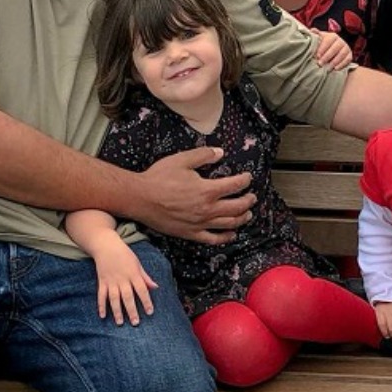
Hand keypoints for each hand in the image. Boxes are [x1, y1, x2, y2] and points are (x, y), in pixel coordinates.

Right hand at [92, 241, 159, 325]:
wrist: (106, 245)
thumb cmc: (124, 254)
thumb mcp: (137, 263)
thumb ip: (145, 277)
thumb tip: (156, 287)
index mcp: (133, 274)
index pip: (141, 290)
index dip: (146, 301)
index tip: (150, 312)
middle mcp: (122, 279)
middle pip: (127, 297)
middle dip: (131, 310)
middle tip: (135, 323)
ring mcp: (111, 281)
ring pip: (114, 298)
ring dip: (117, 311)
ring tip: (120, 323)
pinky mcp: (102, 281)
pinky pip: (101, 295)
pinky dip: (101, 305)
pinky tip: (102, 315)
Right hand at [129, 147, 254, 244]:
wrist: (140, 198)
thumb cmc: (158, 177)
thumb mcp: (181, 159)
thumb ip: (203, 155)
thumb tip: (220, 152)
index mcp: (207, 190)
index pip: (234, 185)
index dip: (244, 180)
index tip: (247, 177)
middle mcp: (208, 209)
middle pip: (237, 207)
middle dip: (248, 201)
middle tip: (252, 197)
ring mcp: (200, 224)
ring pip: (229, 224)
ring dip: (242, 218)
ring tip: (247, 214)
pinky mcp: (191, 234)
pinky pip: (213, 239)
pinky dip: (225, 237)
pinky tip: (231, 234)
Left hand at [309, 28, 352, 67]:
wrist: (332, 51)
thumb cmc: (323, 45)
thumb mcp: (319, 39)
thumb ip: (316, 35)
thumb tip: (312, 30)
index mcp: (332, 36)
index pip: (328, 41)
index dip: (322, 48)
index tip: (317, 56)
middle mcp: (341, 41)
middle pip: (335, 48)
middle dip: (327, 56)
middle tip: (320, 63)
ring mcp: (346, 48)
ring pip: (342, 54)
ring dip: (334, 62)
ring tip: (327, 68)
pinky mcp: (350, 55)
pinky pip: (348, 60)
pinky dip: (342, 64)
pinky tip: (336, 69)